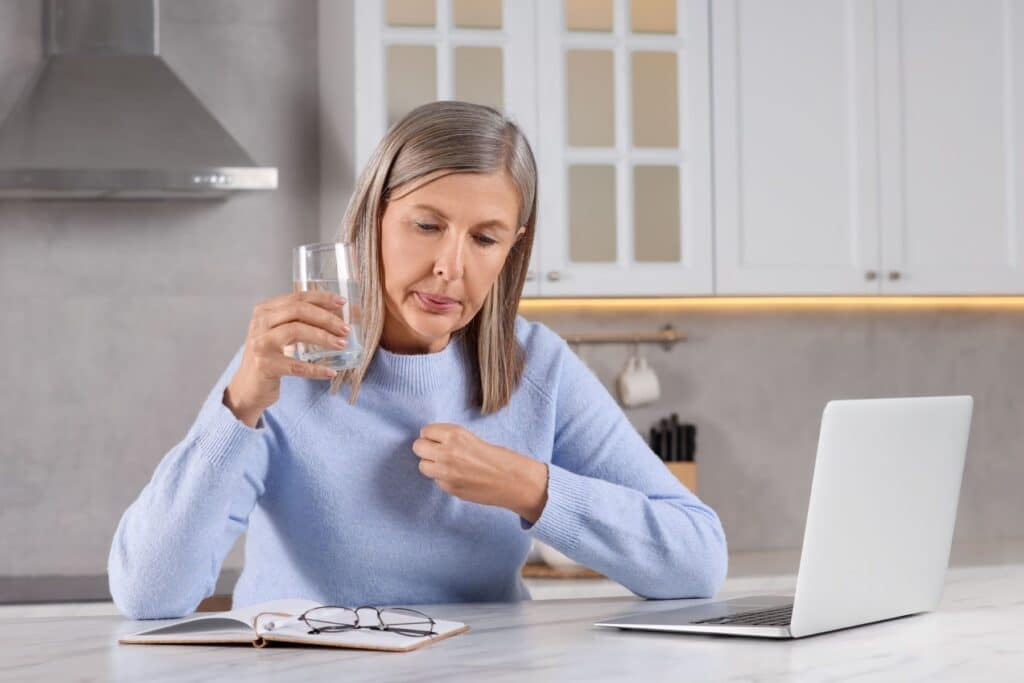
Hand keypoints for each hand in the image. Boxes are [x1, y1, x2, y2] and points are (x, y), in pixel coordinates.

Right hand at [224, 290, 350, 426]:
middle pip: (298, 310)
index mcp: (265, 310)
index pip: (297, 298)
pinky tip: (330, 372)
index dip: (322, 298)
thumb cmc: (269, 357)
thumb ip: (301, 321)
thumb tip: (338, 312)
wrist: (248, 387)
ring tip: (341, 344)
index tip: (342, 302)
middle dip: (326, 318)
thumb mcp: (280, 333)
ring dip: (323, 337)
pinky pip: (296, 365)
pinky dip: (315, 369)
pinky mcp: (265, 366)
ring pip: (296, 331)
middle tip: (345, 328)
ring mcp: (261, 344)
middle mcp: (260, 323)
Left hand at [412, 424, 548, 523]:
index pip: (425, 431)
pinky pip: (436, 480)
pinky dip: (443, 478)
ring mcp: (446, 473)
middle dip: (426, 448)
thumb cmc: (499, 457)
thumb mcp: (472, 438)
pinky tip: (459, 477)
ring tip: (446, 465)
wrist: (514, 481)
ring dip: (431, 464)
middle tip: (438, 451)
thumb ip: (451, 440)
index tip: (439, 438)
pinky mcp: (449, 488)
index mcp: (454, 435)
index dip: (432, 435)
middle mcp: (446, 452)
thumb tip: (431, 442)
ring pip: (422, 466)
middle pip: (418, 447)